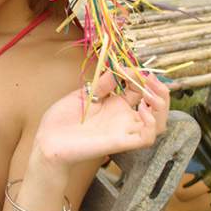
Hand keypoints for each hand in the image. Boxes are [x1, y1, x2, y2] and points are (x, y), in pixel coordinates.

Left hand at [33, 67, 169, 166]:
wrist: (48, 141)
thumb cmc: (62, 120)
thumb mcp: (83, 95)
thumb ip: (102, 84)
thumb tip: (118, 69)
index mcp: (114, 104)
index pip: (139, 89)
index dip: (139, 77)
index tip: (128, 68)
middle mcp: (123, 118)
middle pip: (156, 106)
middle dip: (160, 90)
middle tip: (152, 79)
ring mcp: (123, 130)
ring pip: (159, 124)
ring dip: (162, 107)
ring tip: (151, 95)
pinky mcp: (120, 142)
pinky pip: (146, 138)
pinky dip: (152, 124)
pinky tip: (143, 110)